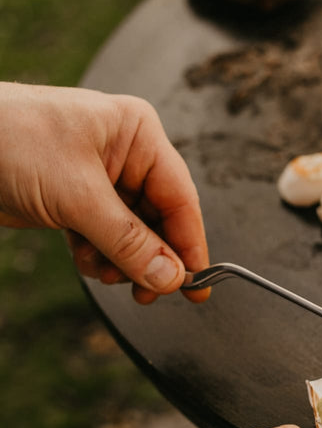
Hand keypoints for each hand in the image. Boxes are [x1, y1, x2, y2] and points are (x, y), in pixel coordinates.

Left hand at [0, 81, 208, 302]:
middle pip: (159, 217)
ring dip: (121, 260)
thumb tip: (170, 277)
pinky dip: (98, 254)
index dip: (189, 242)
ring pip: (132, 232)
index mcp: (137, 134)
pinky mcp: (76, 197)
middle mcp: (125, 153)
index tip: (196, 283)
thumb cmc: (8, 140)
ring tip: (104, 272)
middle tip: (151, 293)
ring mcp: (100, 176)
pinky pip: (104, 235)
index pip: (180, 195)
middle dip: (151, 256)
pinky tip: (85, 261)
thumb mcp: (77, 196)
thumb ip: (128, 240)